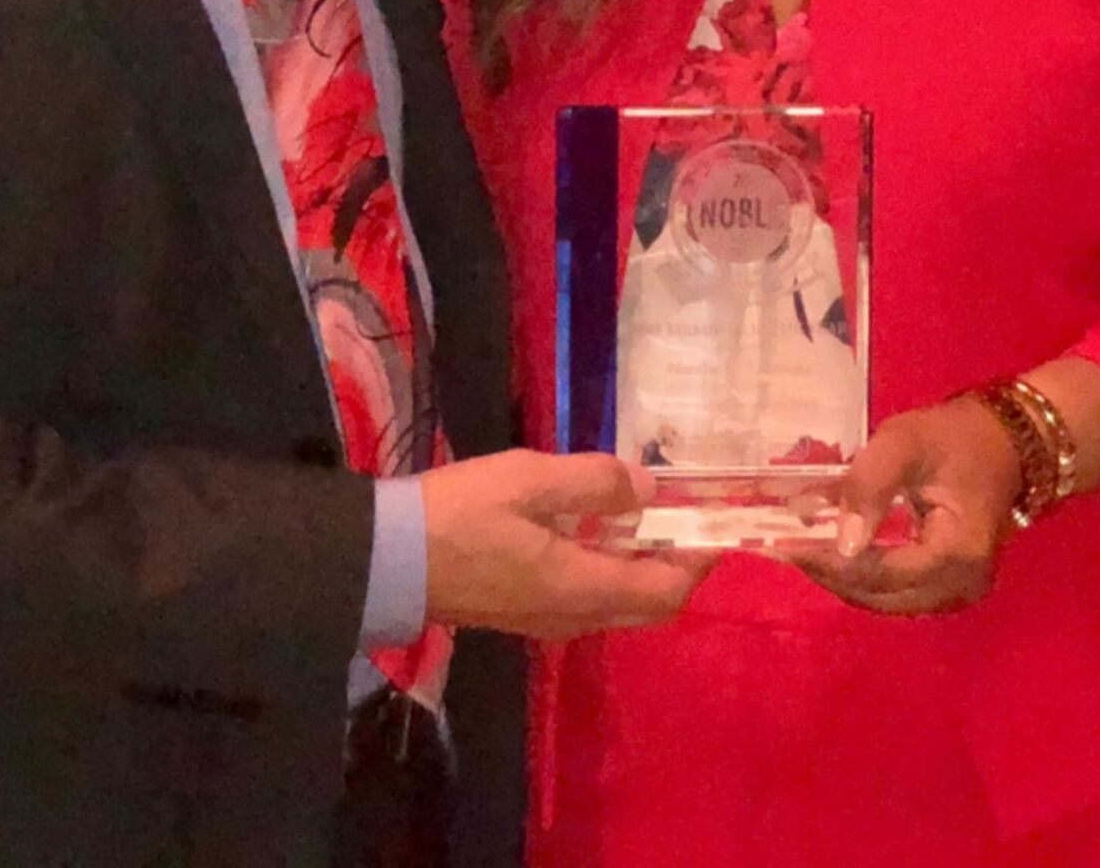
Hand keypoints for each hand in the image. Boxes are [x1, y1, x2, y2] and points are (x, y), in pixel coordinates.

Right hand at [421, 451, 714, 638]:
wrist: (386, 560)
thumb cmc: (459, 516)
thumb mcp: (530, 480)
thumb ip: (595, 483)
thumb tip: (649, 490)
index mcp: (583, 588)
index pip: (667, 592)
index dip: (698, 561)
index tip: (713, 522)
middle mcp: (574, 616)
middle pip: (647, 604)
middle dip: (673, 564)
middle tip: (682, 515)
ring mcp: (546, 620)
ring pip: (616, 602)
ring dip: (639, 565)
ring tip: (643, 513)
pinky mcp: (523, 612)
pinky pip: (586, 597)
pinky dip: (606, 567)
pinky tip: (592, 527)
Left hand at [796, 395, 1019, 616]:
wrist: (1007, 444)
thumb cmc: (956, 438)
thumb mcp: (905, 443)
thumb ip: (870, 485)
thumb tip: (842, 541)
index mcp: (956, 554)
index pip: (880, 573)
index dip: (830, 563)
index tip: (784, 548)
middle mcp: (961, 586)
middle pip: (879, 595)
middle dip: (829, 574)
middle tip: (781, 550)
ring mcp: (958, 592)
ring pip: (885, 600)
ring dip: (842, 579)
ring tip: (800, 551)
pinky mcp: (950, 587)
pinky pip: (897, 592)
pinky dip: (863, 577)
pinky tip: (834, 555)